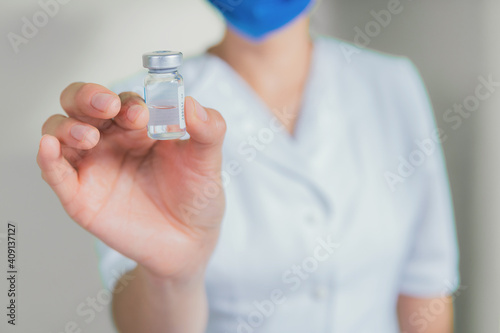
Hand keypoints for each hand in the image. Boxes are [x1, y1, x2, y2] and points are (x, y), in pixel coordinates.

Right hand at [37, 82, 225, 279]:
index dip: (128, 102)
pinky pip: (55, 172)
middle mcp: (112, 141)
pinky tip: (49, 147)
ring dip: (68, 126)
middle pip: (82, 104)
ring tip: (90, 137)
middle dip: (88, 97)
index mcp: (140, 127)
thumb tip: (192, 102)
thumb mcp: (209, 162)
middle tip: (106, 105)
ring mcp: (93, 166)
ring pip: (61, 131)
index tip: (142, 115)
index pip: (122, 100)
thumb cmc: (196, 198)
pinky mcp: (79, 196)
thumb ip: (209, 130)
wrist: (188, 242)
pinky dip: (47, 157)